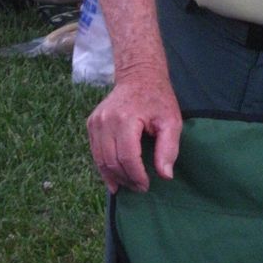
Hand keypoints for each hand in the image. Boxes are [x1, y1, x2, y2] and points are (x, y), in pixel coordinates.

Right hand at [87, 76, 181, 193]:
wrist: (139, 75)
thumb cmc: (157, 98)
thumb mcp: (172, 121)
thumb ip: (169, 148)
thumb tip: (165, 176)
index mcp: (125, 119)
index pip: (127, 158)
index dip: (136, 176)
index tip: (146, 186)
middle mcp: (106, 121)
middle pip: (112, 161)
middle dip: (126, 179)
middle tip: (139, 188)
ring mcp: (95, 122)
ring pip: (101, 160)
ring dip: (114, 177)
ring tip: (128, 185)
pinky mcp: (91, 123)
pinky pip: (95, 152)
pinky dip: (104, 167)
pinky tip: (114, 178)